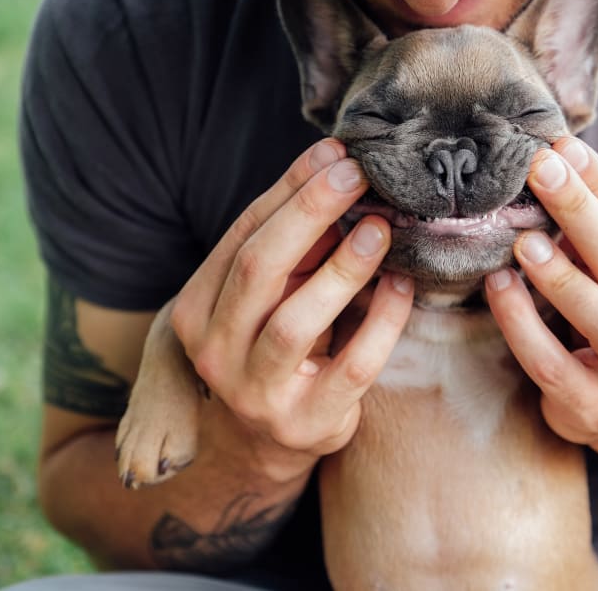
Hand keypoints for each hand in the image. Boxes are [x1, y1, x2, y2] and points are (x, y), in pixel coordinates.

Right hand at [170, 139, 413, 481]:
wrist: (260, 445)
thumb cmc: (271, 348)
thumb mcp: (266, 296)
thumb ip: (293, 245)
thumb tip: (335, 171)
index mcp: (196, 308)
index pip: (242, 235)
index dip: (288, 190)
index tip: (333, 153)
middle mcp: (214, 350)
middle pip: (259, 268)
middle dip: (309, 214)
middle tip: (356, 175)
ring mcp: (255, 392)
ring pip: (296, 320)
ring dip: (343, 269)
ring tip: (380, 228)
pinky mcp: (305, 422)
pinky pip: (351, 366)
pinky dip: (380, 322)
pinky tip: (401, 286)